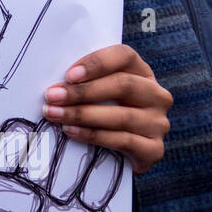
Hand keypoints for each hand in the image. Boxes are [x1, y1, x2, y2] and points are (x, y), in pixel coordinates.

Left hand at [41, 43, 171, 174]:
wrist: (121, 154)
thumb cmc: (102, 113)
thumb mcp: (97, 92)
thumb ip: (84, 82)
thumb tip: (56, 83)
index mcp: (142, 73)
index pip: (124, 56)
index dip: (96, 63)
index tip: (69, 75)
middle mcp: (156, 95)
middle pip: (123, 85)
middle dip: (83, 91)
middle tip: (53, 96)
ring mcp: (158, 123)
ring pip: (121, 116)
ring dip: (82, 114)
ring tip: (55, 114)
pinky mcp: (154, 149)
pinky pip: (123, 140)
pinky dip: (93, 135)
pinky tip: (71, 131)